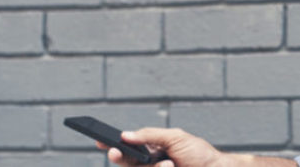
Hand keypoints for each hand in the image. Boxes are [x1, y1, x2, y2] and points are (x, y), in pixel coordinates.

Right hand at [97, 128, 296, 166]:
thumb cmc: (199, 153)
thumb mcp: (176, 138)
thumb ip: (150, 135)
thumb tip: (127, 135)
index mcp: (152, 148)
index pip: (128, 146)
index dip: (113, 144)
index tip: (99, 141)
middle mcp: (150, 163)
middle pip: (126, 162)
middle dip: (119, 157)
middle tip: (114, 153)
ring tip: (169, 165)